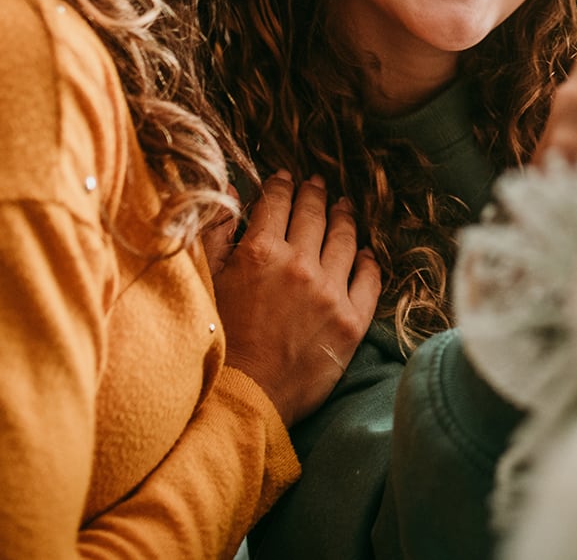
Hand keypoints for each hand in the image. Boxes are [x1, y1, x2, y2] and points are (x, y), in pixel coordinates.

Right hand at [211, 173, 379, 425]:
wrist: (243, 398)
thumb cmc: (217, 344)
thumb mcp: (206, 281)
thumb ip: (216, 233)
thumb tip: (231, 192)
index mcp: (260, 252)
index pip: (276, 203)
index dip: (281, 185)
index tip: (284, 177)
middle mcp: (298, 265)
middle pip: (314, 214)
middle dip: (315, 193)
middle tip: (318, 182)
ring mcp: (329, 292)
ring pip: (345, 239)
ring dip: (344, 217)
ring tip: (344, 207)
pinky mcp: (351, 321)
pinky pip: (369, 280)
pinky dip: (368, 261)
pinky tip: (365, 253)